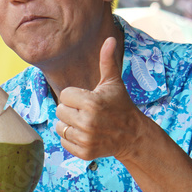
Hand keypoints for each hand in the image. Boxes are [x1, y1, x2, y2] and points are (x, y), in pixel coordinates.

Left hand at [56, 37, 145, 160]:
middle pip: (59, 111)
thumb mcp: (113, 83)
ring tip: (86, 123)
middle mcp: (87, 122)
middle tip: (87, 111)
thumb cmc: (120, 105)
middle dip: (71, 110)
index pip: (64, 95)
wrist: (133, 135)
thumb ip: (107, 61)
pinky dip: (71, 138)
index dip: (75, 96)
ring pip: (59, 126)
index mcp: (92, 102)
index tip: (88, 99)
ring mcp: (86, 139)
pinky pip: (63, 141)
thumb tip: (109, 38)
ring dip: (69, 124)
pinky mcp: (84, 152)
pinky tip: (86, 134)